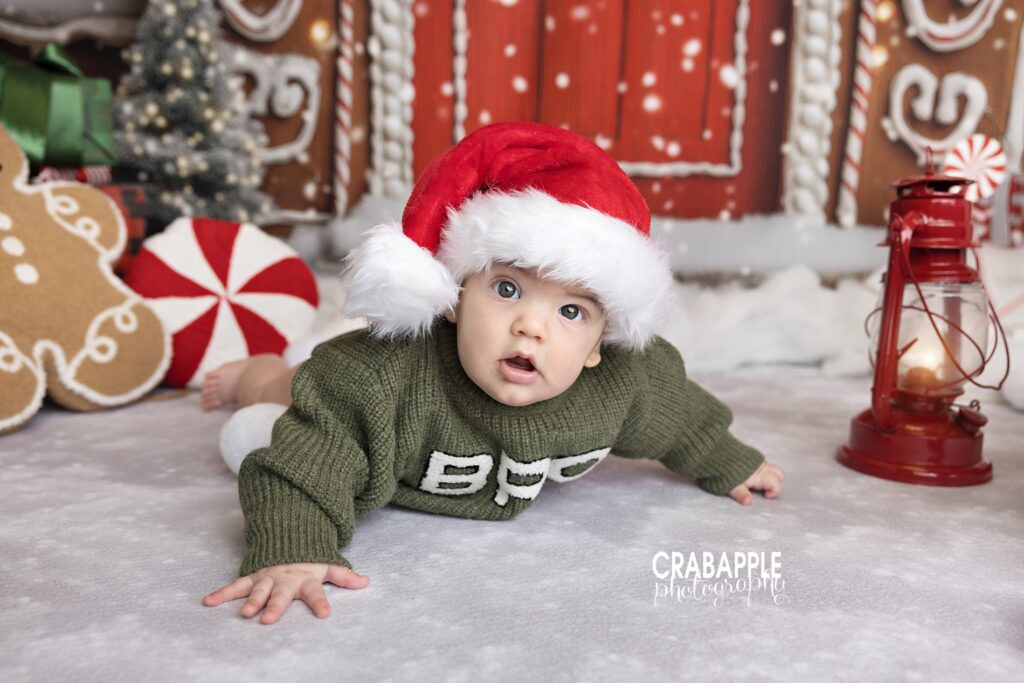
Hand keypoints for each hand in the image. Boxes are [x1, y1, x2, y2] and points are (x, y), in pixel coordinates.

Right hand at [203, 562, 369, 623]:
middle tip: (268, 620)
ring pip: (257, 590)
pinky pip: (235, 585)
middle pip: (281, 595)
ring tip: (245, 613)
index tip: (325, 614)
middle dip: (275, 606)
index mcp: (305, 579)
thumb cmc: (308, 560)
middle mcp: (285, 579)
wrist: (287, 537)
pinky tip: (208, 601)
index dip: (320, 602)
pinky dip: (222, 593)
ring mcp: (267, 578)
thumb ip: (344, 576)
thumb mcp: (327, 565)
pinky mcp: (252, 576)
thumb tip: (366, 582)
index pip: (316, 592)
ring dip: (251, 600)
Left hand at [729, 461, 783, 504]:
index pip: (776, 484)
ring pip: (772, 469)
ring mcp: (758, 462)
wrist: (718, 451)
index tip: (764, 496)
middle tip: (763, 490)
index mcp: (760, 475)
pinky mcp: (753, 459)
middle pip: (779, 474)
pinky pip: (764, 466)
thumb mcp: (732, 485)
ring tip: (757, 485)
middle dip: (776, 484)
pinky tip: (752, 477)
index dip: (774, 492)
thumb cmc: (725, 471)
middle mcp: (763, 467)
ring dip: (770, 478)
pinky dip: (763, 473)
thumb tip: (748, 502)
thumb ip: (741, 494)